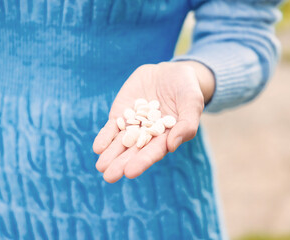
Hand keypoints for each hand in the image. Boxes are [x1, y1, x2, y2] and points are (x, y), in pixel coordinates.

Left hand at [93, 61, 214, 182]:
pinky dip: (105, 137)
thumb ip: (186, 123)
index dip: (142, 161)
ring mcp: (134, 125)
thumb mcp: (192, 102)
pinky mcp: (122, 114)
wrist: (170, 72)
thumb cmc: (186, 89)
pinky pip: (112, 127)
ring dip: (110, 154)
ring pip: (120, 142)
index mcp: (166, 137)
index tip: (130, 172)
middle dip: (121, 163)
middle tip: (109, 176)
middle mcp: (148, 135)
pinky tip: (98, 147)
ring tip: (101, 166)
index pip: (154, 151)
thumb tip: (172, 146)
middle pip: (134, 151)